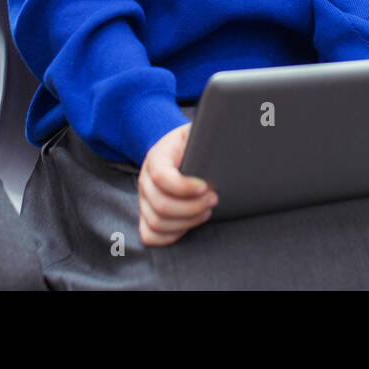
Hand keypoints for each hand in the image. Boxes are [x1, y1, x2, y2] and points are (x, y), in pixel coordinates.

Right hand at [137, 123, 216, 246]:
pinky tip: (190, 224)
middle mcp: (144, 179)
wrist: (180, 150)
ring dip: (186, 222)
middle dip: (192, 207)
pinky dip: (171, 236)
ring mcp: (143, 199)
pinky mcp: (146, 215)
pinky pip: (150, 235)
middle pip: (160, 205)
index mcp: (156, 156)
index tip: (206, 186)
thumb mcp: (198, 132)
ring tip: (206, 212)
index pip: (161, 176)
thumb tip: (225, 141)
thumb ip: (207, 134)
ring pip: (157, 223)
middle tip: (214, 199)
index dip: (184, 187)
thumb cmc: (195, 142)